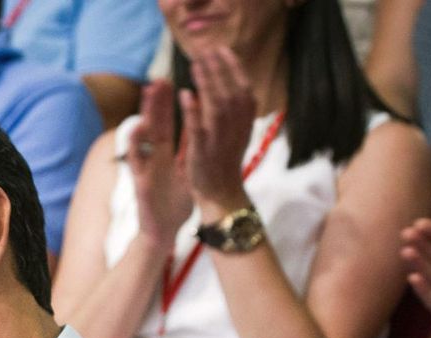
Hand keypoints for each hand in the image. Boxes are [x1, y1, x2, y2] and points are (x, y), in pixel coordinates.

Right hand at [127, 79, 193, 243]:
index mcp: (165, 155)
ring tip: (148, 94)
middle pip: (154, 125)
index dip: (166, 104)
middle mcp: (154, 158)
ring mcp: (146, 168)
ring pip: (143, 138)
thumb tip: (196, 127)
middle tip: (157, 79)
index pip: (166, 124)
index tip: (168, 83)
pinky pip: (137, 161)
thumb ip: (187, 150)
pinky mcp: (140, 182)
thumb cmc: (173, 204)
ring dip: (144, 115)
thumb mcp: (184, 172)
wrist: (163, 232)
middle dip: (155, 103)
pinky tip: (136, 128)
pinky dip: (135, 145)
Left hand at [179, 47, 256, 215]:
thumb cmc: (225, 162)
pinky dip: (193, 111)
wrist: (222, 194)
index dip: (233, 67)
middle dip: (219, 68)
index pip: (243, 87)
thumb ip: (234, 110)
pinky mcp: (203, 152)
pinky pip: (198, 128)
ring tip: (196, 65)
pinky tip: (185, 95)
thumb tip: (228, 84)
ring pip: (216, 105)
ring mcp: (220, 139)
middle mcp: (236, 128)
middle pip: (230, 91)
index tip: (222, 50)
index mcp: (245, 122)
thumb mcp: (236, 133)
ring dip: (206, 83)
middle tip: (206, 50)